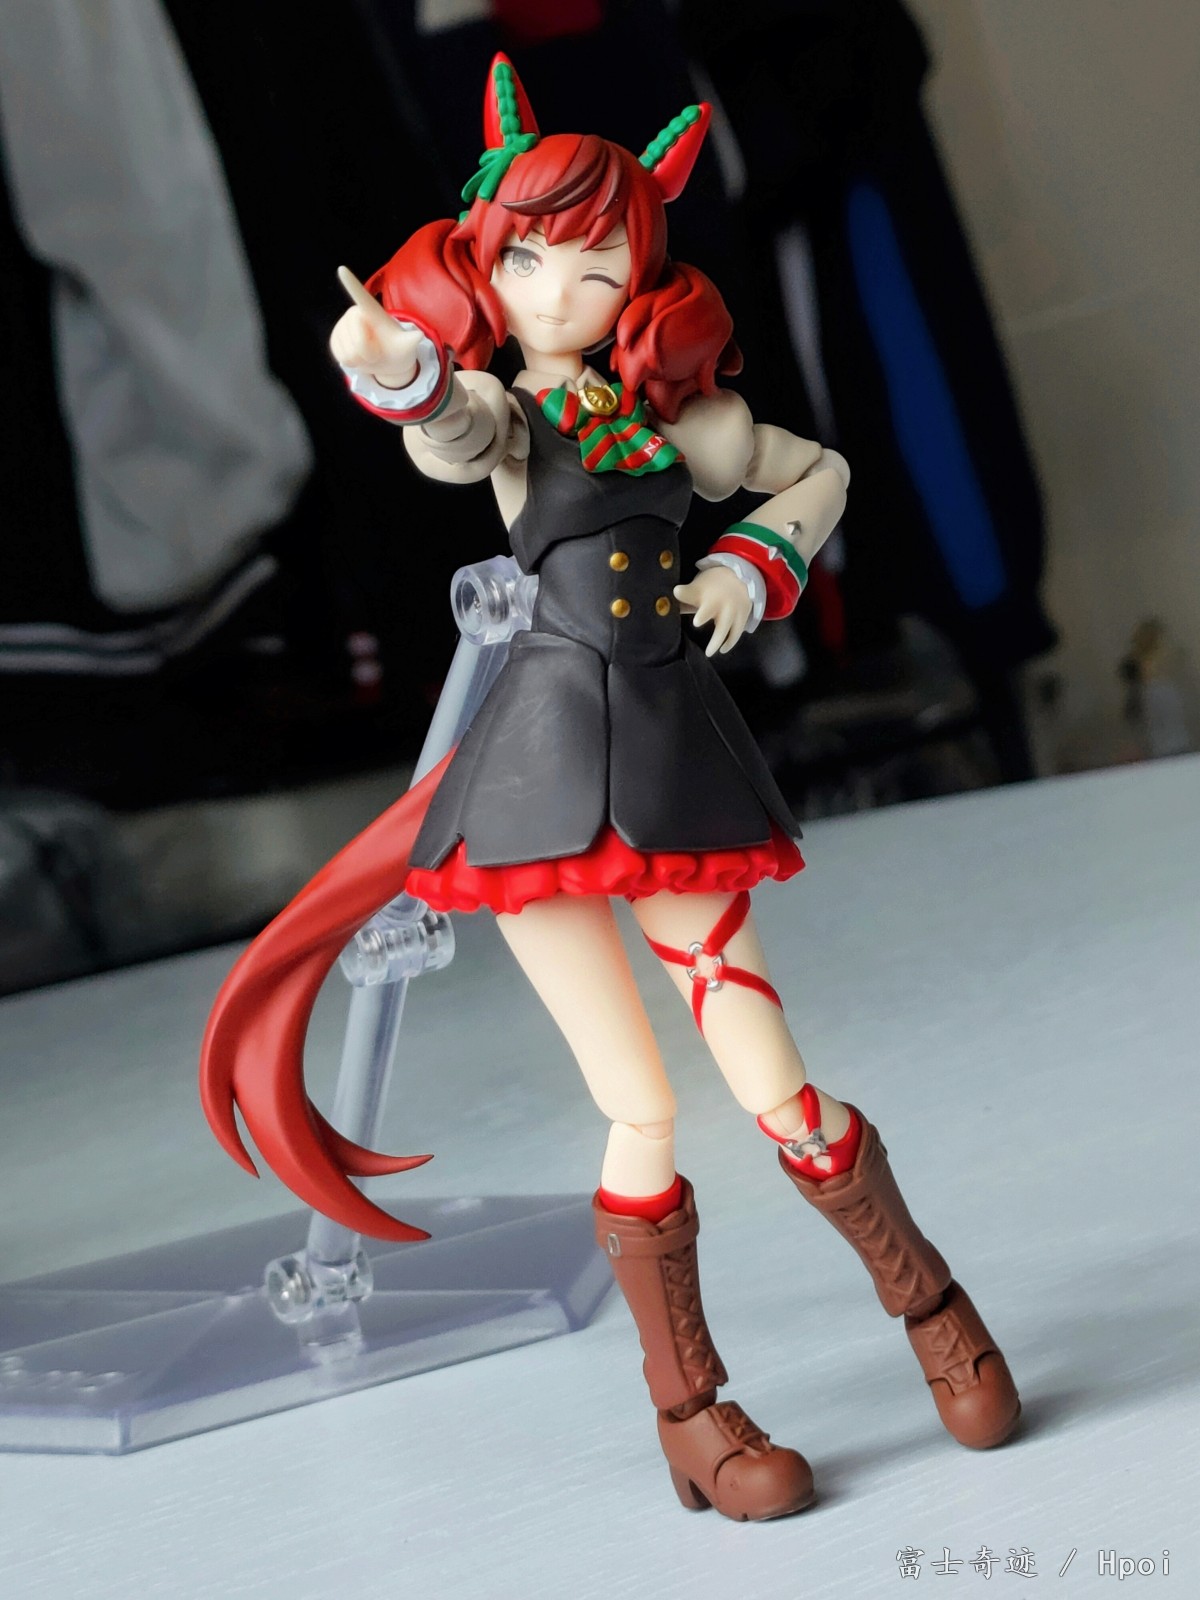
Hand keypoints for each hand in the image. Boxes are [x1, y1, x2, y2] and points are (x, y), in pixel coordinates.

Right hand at [329, 265, 424, 389]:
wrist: (386, 362)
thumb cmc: (397, 349)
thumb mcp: (406, 346)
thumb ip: (410, 340)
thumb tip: (419, 335)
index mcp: (372, 311)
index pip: (360, 296)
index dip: (350, 283)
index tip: (342, 269)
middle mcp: (354, 314)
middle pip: (358, 340)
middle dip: (370, 353)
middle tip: (377, 350)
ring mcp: (342, 327)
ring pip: (349, 352)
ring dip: (361, 360)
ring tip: (369, 353)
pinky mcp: (335, 339)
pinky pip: (341, 357)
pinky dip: (353, 364)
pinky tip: (359, 357)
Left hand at [673, 566, 751, 657]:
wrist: (740, 578)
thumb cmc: (712, 586)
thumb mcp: (698, 587)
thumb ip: (684, 598)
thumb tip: (663, 606)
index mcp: (705, 594)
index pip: (692, 592)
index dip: (685, 592)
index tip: (677, 591)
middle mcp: (718, 601)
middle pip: (710, 609)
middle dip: (704, 614)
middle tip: (696, 621)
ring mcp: (732, 610)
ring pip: (725, 626)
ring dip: (717, 640)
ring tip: (709, 653)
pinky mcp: (741, 617)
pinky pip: (736, 632)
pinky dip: (729, 642)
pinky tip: (723, 649)